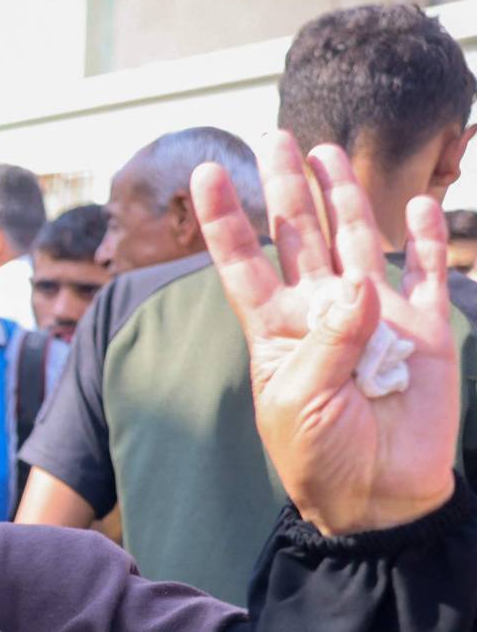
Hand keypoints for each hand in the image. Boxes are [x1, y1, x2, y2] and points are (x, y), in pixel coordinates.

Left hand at [195, 132, 460, 535]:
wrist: (378, 494)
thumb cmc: (321, 454)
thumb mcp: (300, 400)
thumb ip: (326, 342)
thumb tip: (360, 285)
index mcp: (275, 330)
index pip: (242, 262)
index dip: (226, 219)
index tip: (207, 172)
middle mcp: (320, 312)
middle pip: (300, 235)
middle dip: (286, 187)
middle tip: (273, 137)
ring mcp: (374, 315)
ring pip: (356, 240)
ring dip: (343, 196)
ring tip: (325, 152)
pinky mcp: (423, 329)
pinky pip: (426, 273)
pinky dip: (425, 239)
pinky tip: (417, 204)